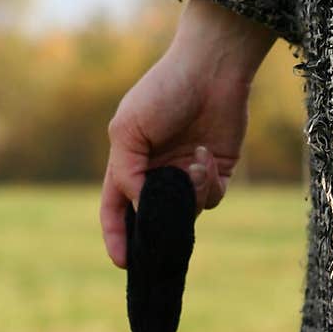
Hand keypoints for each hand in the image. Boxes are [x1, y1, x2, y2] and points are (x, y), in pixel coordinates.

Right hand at [100, 0, 277, 266]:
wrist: (212, 69)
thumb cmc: (163, 91)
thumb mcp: (128, 129)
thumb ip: (127, 172)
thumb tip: (141, 207)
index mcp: (128, 162)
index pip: (116, 209)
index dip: (117, 236)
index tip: (123, 262)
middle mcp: (157, 173)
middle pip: (154, 218)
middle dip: (160, 227)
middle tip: (166, 233)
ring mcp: (186, 174)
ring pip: (187, 211)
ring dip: (190, 192)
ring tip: (195, 159)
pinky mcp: (216, 170)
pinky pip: (211, 198)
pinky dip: (209, 183)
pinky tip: (207, 155)